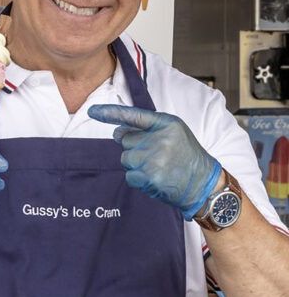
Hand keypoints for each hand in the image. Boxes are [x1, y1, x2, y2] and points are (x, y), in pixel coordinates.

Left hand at [88, 105, 221, 219]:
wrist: (204, 184)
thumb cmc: (187, 157)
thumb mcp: (174, 133)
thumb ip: (147, 129)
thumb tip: (116, 132)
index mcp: (166, 123)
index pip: (132, 115)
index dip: (110, 113)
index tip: (92, 111)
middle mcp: (159, 138)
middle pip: (125, 140)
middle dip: (135, 148)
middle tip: (156, 156)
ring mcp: (154, 158)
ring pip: (126, 159)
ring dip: (136, 165)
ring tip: (158, 168)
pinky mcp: (150, 176)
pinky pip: (129, 176)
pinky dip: (138, 179)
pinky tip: (155, 179)